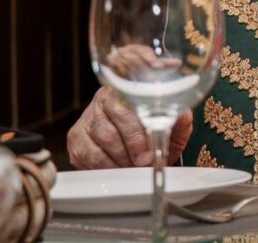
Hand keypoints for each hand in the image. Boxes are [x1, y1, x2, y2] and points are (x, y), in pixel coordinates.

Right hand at [67, 87, 192, 168]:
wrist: (138, 137)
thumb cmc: (156, 129)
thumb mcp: (173, 124)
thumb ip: (180, 119)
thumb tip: (182, 115)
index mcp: (126, 89)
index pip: (126, 109)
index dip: (136, 134)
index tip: (148, 152)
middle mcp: (102, 101)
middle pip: (109, 131)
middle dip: (129, 152)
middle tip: (143, 163)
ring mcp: (86, 119)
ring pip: (98, 147)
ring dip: (119, 162)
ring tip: (133, 167)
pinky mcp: (75, 138)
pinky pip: (86, 158)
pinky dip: (105, 167)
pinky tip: (118, 168)